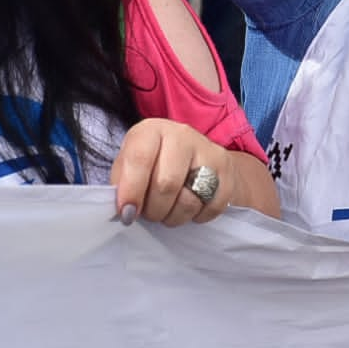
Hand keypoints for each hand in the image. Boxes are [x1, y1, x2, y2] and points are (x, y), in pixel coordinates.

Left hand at [111, 118, 240, 225]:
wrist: (195, 158)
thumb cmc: (152, 166)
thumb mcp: (128, 167)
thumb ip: (121, 185)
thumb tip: (125, 210)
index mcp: (152, 130)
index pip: (139, 159)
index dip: (131, 191)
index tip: (127, 213)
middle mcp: (182, 134)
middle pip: (166, 184)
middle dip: (154, 210)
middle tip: (150, 214)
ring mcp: (208, 150)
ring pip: (190, 199)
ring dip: (175, 216)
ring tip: (168, 212)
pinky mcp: (227, 170)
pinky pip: (211, 206)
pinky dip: (198, 217)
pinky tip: (190, 209)